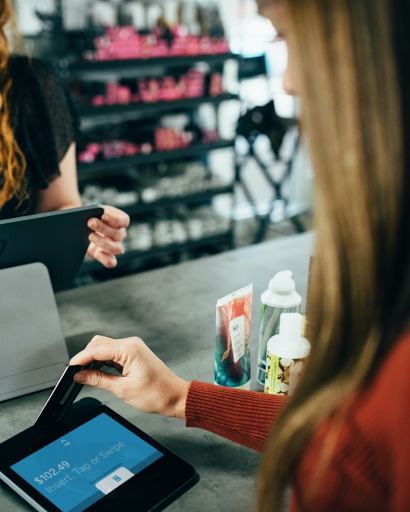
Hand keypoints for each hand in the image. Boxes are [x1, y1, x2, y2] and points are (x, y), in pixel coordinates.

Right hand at [70, 336, 189, 418]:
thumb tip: (80, 375)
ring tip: (86, 375)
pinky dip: (103, 361)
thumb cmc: (157, 393)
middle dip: (85, 357)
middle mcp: (131, 344)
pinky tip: (98, 373)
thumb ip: (99, 380)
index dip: (80, 358)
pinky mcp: (133, 353)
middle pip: (98, 344)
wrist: (174, 396)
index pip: (97, 349)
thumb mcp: (123, 389)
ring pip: (104, 347)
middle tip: (76, 374)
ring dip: (94, 359)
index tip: (70, 368)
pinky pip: (112, 353)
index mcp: (129, 349)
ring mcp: (132, 347)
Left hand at [87, 206, 129, 267]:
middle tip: (90, 223)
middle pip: (118, 233)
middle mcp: (119, 234)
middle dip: (103, 228)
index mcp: (118, 221)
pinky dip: (106, 259)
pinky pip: (111, 262)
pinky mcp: (105, 256)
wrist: (80, 228)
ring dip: (103, 242)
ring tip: (90, 236)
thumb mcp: (92, 210)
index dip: (116, 219)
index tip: (104, 215)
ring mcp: (114, 246)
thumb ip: (94, 211)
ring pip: (116, 249)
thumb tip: (91, 217)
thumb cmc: (89, 217)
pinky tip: (99, 253)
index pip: (124, 220)